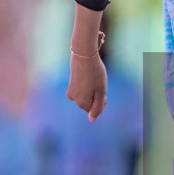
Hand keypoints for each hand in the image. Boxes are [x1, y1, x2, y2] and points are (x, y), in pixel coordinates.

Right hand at [67, 5, 108, 120]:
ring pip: (87, 97)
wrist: (84, 54)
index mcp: (81, 102)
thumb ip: (98, 107)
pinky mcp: (71, 84)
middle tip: (97, 82)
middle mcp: (73, 99)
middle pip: (90, 104)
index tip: (102, 89)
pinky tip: (89, 76)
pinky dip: (88, 85)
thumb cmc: (95, 72)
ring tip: (93, 78)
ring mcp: (71, 91)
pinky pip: (83, 90)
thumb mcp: (101, 91)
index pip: (95, 110)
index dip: (102, 101)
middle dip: (97, 96)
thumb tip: (92, 120)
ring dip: (93, 91)